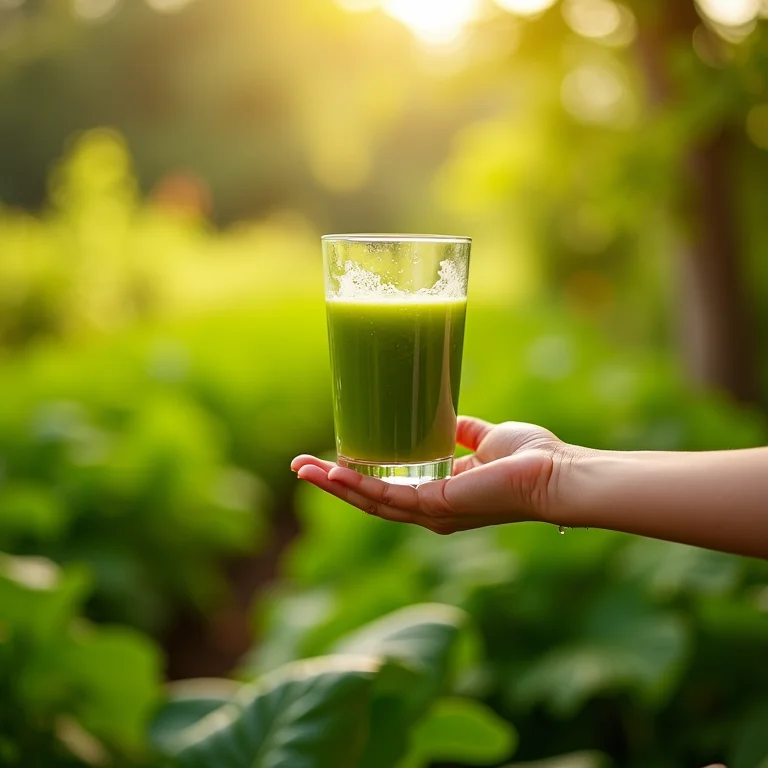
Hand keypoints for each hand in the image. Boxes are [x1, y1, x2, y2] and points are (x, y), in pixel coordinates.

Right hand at [291, 417, 572, 534]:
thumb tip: (445, 416)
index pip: (388, 490)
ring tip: (304, 470)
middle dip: (333, 484)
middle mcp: (431, 510)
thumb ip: (463, 432)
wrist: (556, 473)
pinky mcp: (437, 507)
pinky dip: (359, 487)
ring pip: (371, 503)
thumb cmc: (530, 458)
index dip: (357, 477)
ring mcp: (432, 512)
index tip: (330, 459)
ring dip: (335, 487)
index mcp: (440, 494)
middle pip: (370, 499)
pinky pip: (389, 499)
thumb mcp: (485, 438)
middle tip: (300, 467)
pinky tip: (334, 473)